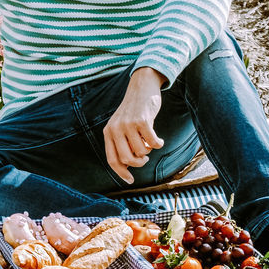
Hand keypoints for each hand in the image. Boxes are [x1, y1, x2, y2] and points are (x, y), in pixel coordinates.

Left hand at [102, 68, 165, 183]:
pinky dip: (158, 143)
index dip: (121, 172)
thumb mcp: (121, 125)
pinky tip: (159, 139)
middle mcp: (116, 128)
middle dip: (139, 163)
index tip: (130, 180)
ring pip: (141, 152)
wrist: (141, 87)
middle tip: (145, 157)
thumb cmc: (133, 111)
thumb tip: (127, 167)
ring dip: (149, 150)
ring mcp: (128, 124)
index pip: (112, 159)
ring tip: (149, 141)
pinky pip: (153, 143)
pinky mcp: (142, 121)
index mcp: (108, 131)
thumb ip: (121, 143)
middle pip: (127, 159)